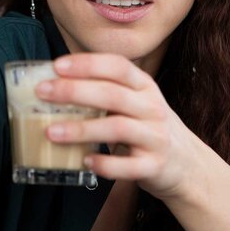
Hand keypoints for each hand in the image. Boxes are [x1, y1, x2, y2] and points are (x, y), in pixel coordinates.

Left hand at [35, 53, 199, 201]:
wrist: (187, 164)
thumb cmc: (147, 127)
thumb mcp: (136, 101)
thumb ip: (105, 91)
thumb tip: (54, 84)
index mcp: (144, 86)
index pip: (118, 66)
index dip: (87, 64)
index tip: (57, 66)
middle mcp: (152, 107)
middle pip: (112, 94)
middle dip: (74, 91)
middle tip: (42, 92)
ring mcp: (155, 137)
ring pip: (117, 128)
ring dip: (81, 129)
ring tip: (51, 132)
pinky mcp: (154, 166)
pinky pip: (128, 166)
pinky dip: (105, 164)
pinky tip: (85, 161)